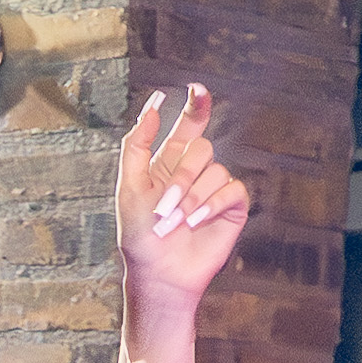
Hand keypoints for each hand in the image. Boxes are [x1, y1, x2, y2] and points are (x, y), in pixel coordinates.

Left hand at [117, 84, 247, 311]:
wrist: (159, 275)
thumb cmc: (139, 235)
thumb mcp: (129, 187)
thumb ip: (136, 146)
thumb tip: (153, 108)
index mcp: (170, 162)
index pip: (188, 125)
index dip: (196, 105)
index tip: (198, 88)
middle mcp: (195, 172)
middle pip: (201, 149)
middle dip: (182, 176)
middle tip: (163, 207)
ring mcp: (215, 189)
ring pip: (216, 171)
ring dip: (193, 198)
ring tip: (175, 223)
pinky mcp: (232, 209)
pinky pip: (233, 191)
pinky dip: (213, 204)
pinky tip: (196, 221)